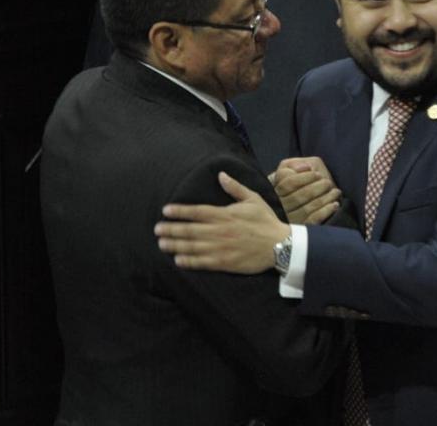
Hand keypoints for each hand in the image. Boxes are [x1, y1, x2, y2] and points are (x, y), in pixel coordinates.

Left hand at [155, 172, 289, 273]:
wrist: (280, 245)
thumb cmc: (265, 221)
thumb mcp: (253, 199)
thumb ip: (235, 188)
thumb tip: (221, 175)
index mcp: (225, 214)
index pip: (197, 211)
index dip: (179, 211)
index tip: (165, 211)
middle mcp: (220, 231)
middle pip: (189, 230)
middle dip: (171, 229)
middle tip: (157, 229)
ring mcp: (221, 248)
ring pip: (192, 246)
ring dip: (175, 245)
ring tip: (161, 244)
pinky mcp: (225, 262)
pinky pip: (202, 262)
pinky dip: (189, 261)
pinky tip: (178, 260)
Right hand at [271, 157, 340, 224]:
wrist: (299, 203)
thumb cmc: (296, 183)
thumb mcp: (287, 170)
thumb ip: (293, 165)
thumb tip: (306, 167)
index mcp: (275, 191)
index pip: (287, 184)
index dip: (304, 177)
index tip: (318, 174)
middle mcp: (280, 206)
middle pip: (298, 197)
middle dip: (316, 188)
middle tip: (328, 183)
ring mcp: (289, 219)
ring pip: (307, 209)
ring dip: (324, 199)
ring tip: (336, 191)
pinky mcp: (300, 228)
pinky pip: (312, 221)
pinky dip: (325, 211)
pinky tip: (334, 205)